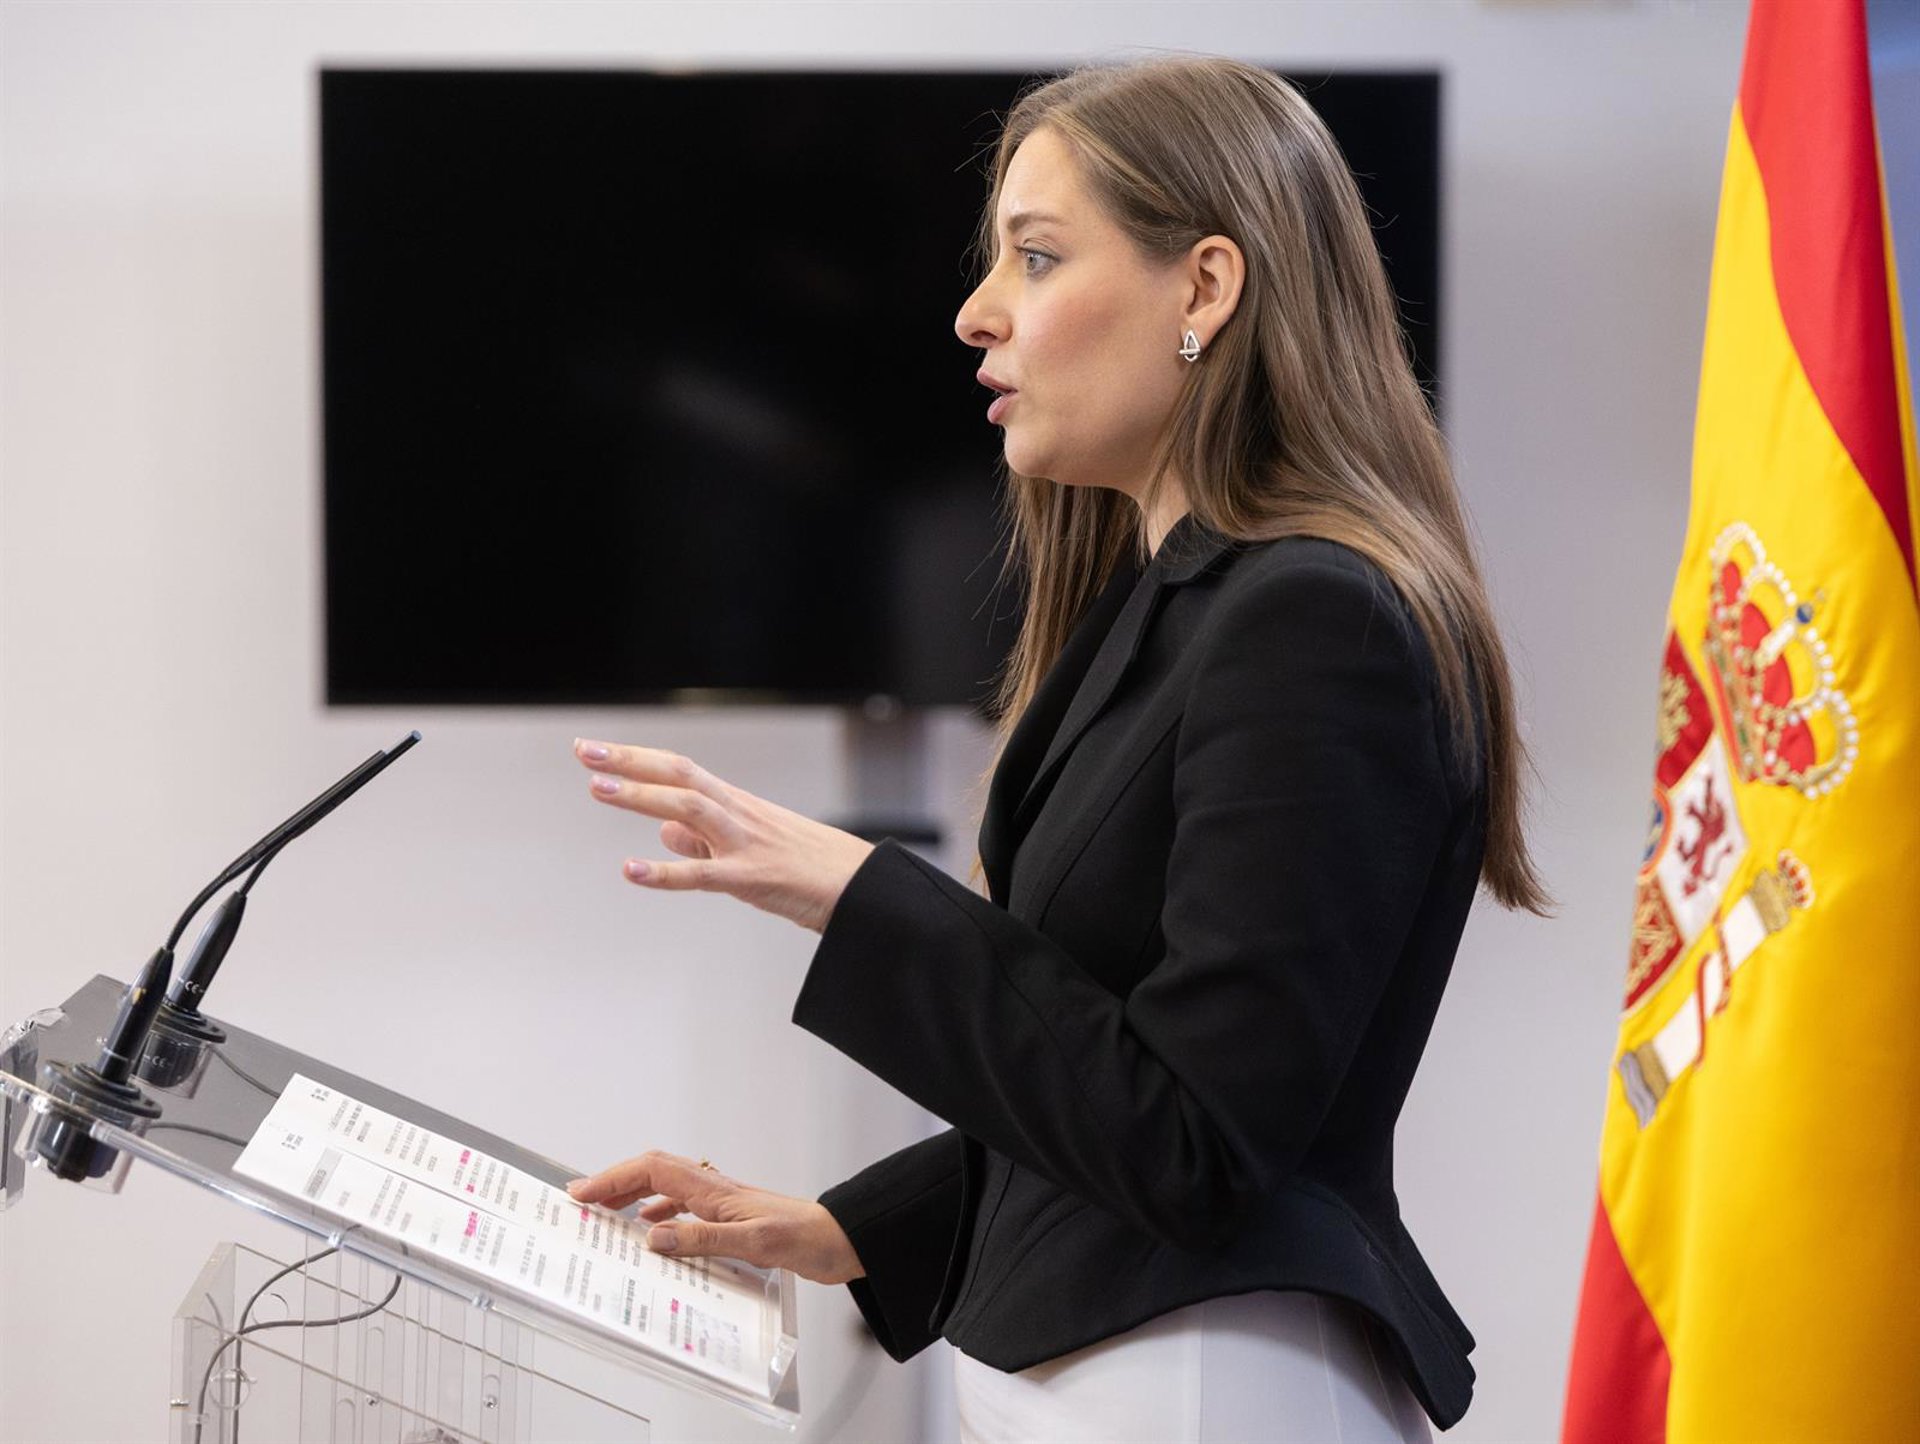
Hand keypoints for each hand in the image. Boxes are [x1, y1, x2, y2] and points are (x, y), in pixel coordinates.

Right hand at [566, 1150, 864, 1284]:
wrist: (840, 1240)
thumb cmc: (804, 1237)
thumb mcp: (753, 1243)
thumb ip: (703, 1239)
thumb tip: (653, 1236)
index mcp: (714, 1190)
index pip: (652, 1170)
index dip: (614, 1178)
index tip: (582, 1192)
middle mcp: (714, 1192)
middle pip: (653, 1174)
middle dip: (616, 1183)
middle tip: (583, 1201)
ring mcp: (723, 1205)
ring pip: (667, 1191)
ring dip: (634, 1199)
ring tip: (608, 1217)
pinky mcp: (732, 1222)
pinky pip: (685, 1212)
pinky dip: (662, 1220)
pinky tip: (656, 1237)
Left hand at [574, 738, 873, 932]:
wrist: (860, 887)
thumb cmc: (805, 866)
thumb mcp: (749, 845)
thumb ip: (702, 840)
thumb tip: (662, 832)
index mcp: (736, 803)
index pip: (679, 769)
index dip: (636, 758)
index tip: (594, 751)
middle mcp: (738, 813)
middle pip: (679, 775)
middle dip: (630, 762)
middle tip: (583, 751)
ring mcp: (745, 843)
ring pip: (689, 809)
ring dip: (642, 797)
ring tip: (598, 789)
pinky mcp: (752, 878)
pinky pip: (702, 874)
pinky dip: (663, 872)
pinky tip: (630, 870)